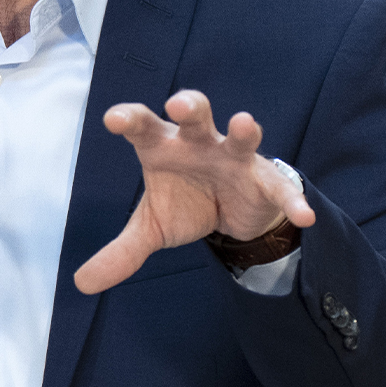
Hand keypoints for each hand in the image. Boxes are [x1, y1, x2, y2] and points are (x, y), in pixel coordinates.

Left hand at [73, 89, 314, 294]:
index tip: (113, 119)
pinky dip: (293, 199)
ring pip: (239, 136)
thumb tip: (82, 283)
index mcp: (163, 147)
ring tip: (244, 123)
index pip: (142, 126)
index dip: (129, 119)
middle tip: (177, 104)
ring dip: (243, 129)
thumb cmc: (187, 202)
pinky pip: (280, 187)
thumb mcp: (153, 228)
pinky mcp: (265, 180)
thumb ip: (121, 251)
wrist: (234, 216)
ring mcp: (235, 158)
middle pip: (194, 115)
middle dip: (189, 105)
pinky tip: (303, 215)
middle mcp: (199, 143)